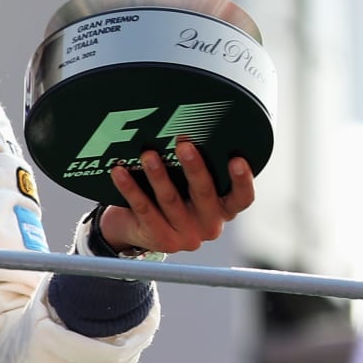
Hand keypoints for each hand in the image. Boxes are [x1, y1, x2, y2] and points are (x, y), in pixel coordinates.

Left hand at [99, 139, 254, 253]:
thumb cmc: (172, 195)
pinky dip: (130, 188)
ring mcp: (185, 236)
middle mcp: (209, 225)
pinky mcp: (160, 239)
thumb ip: (194, 167)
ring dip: (159, 175)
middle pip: (204, 195)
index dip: (242, 181)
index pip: (241, 198)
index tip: (237, 159)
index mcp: (223, 209)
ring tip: (148, 155)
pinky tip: (120, 172)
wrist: (138, 228)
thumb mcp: (189, 185)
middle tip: (184, 145)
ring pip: (171, 200)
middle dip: (195, 168)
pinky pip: (143, 209)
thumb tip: (184, 124)